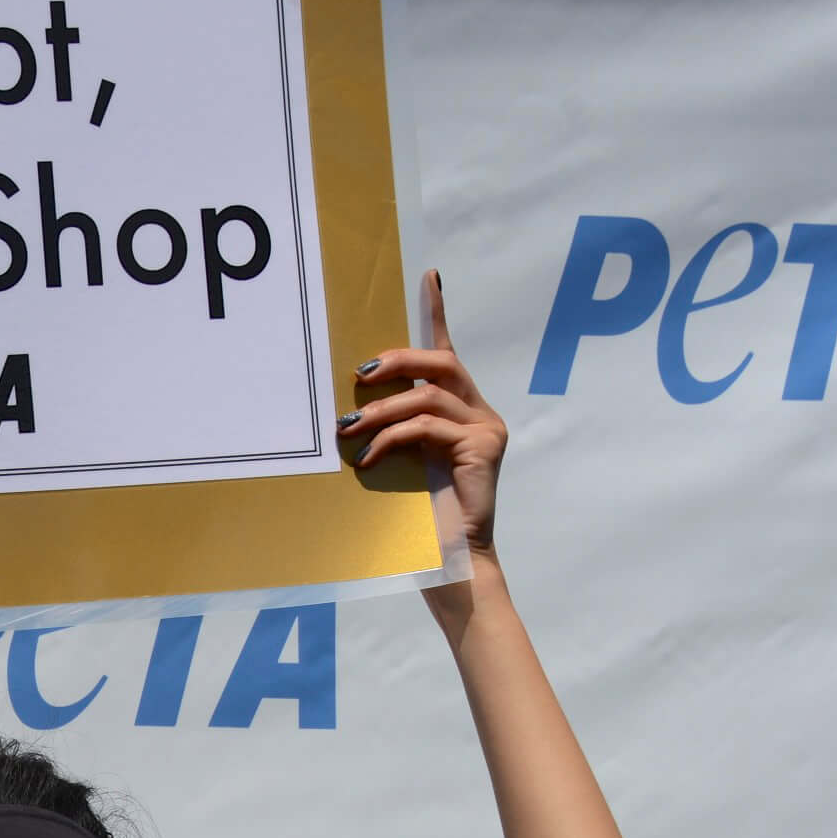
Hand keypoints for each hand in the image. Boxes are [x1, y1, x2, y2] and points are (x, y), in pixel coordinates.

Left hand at [339, 270, 505, 554]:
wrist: (450, 562)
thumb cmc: (420, 518)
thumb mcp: (403, 461)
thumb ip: (394, 427)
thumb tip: (353, 406)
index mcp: (462, 411)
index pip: (447, 353)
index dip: (438, 312)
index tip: (428, 275)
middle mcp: (480, 413)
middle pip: (441, 363)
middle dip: (397, 360)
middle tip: (359, 374)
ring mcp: (486, 429)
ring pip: (428, 395)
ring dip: (382, 409)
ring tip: (350, 429)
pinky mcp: (483, 447)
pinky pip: (427, 427)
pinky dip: (391, 439)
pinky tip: (369, 459)